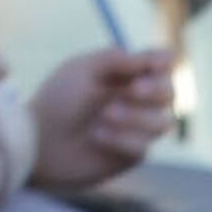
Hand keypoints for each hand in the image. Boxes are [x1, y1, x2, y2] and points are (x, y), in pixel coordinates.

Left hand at [30, 44, 177, 191]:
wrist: (41, 141)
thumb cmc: (58, 100)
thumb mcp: (82, 69)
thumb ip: (115, 59)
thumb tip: (153, 57)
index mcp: (123, 75)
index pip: (158, 65)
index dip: (162, 63)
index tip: (155, 64)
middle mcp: (134, 100)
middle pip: (169, 93)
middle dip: (154, 90)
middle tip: (132, 89)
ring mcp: (135, 129)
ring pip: (162, 122)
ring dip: (135, 117)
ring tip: (105, 116)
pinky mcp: (131, 154)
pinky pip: (143, 146)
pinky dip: (120, 139)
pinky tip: (97, 137)